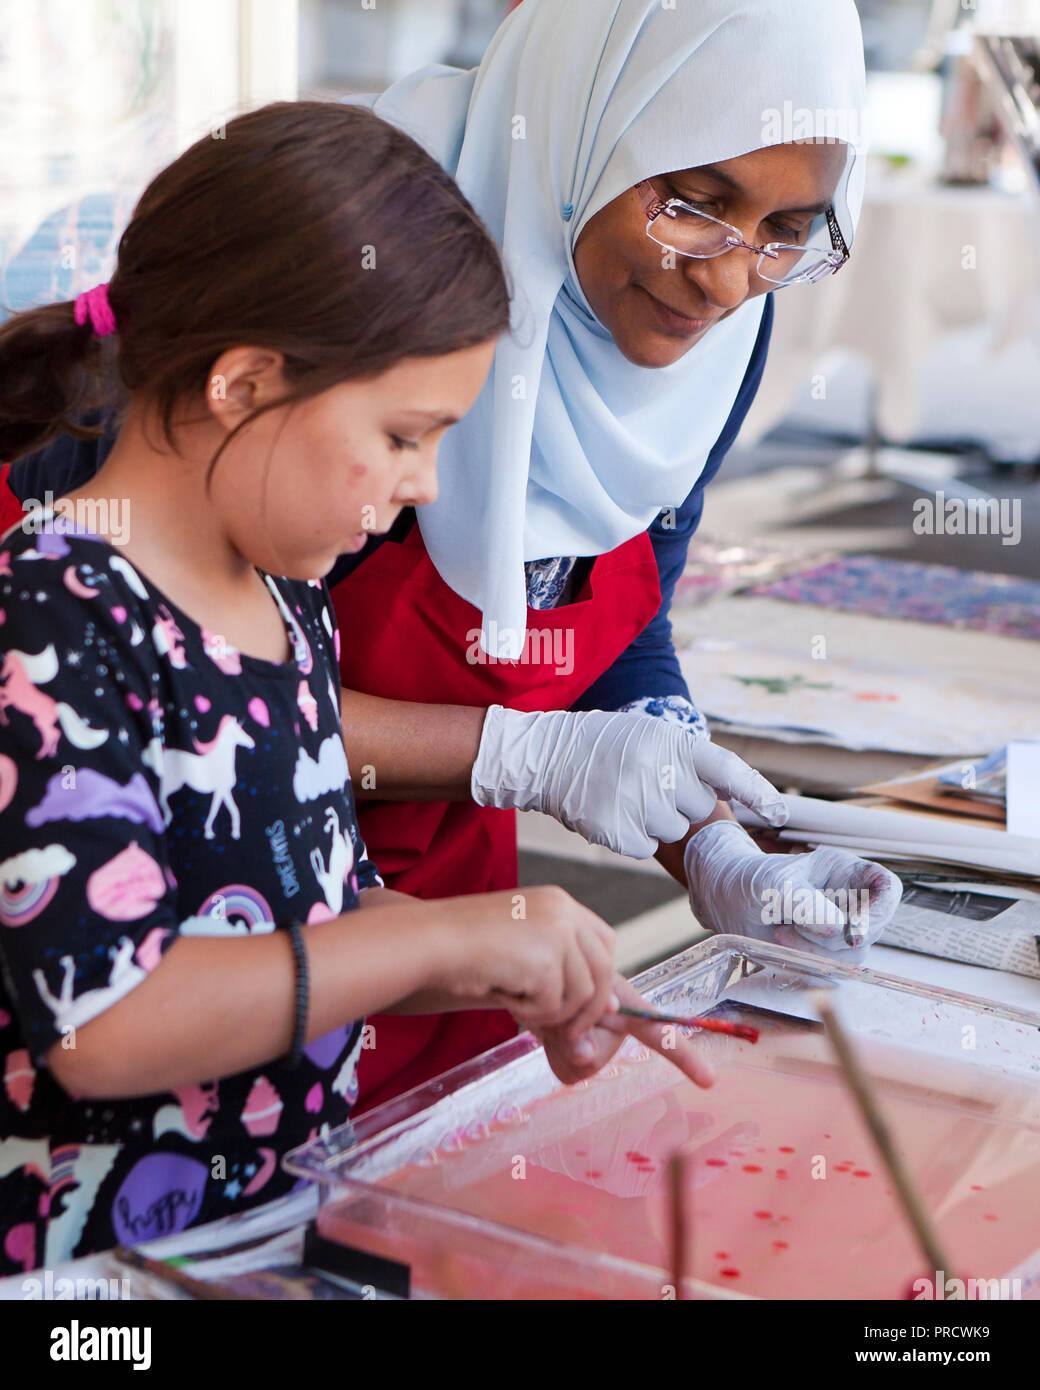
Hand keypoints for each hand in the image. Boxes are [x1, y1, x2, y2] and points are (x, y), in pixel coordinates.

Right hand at [430, 885, 616, 1034]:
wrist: (430, 940)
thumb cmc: (465, 947)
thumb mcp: (522, 948)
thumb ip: (565, 970)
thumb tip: (614, 1009)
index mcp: (558, 902)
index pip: (603, 940)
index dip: (600, 976)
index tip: (591, 1005)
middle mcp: (564, 911)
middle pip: (603, 969)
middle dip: (590, 1007)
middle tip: (569, 1031)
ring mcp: (558, 933)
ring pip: (583, 994)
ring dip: (552, 1012)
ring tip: (517, 1002)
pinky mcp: (546, 960)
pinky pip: (555, 1006)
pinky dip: (531, 1014)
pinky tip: (505, 997)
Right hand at [471, 705, 786, 857]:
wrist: (547, 754)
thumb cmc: (605, 746)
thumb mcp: (650, 737)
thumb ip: (688, 761)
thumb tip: (732, 791)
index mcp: (672, 742)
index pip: (727, 768)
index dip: (756, 791)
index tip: (779, 810)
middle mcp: (658, 770)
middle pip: (698, 808)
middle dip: (680, 802)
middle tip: (649, 785)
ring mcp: (635, 801)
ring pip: (672, 831)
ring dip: (654, 821)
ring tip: (625, 796)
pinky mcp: (615, 829)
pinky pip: (644, 847)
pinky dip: (631, 837)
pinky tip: (612, 813)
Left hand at [534, 974, 716, 1088]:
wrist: (533, 981)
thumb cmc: (557, 974)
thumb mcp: (572, 987)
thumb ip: (580, 1019)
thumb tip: (586, 1057)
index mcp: (627, 1004)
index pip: (660, 1031)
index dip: (686, 1055)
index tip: (710, 1080)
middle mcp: (618, 1029)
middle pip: (602, 1052)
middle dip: (575, 1032)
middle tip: (560, 1012)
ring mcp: (597, 1048)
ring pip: (582, 1065)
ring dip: (561, 1041)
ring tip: (555, 1017)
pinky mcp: (576, 1063)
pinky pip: (568, 1071)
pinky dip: (554, 1052)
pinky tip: (551, 1033)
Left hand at [683, 820, 901, 951]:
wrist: (724, 900)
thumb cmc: (750, 878)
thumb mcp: (774, 884)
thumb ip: (806, 903)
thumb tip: (838, 928)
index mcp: (845, 872)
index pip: (887, 889)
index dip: (880, 910)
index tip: (853, 928)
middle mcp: (849, 901)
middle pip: (871, 930)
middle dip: (832, 937)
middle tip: (792, 926)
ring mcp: (838, 928)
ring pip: (852, 956)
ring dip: (815, 951)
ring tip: (781, 933)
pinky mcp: (823, 952)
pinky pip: (832, 970)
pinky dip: (807, 963)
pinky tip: (782, 944)